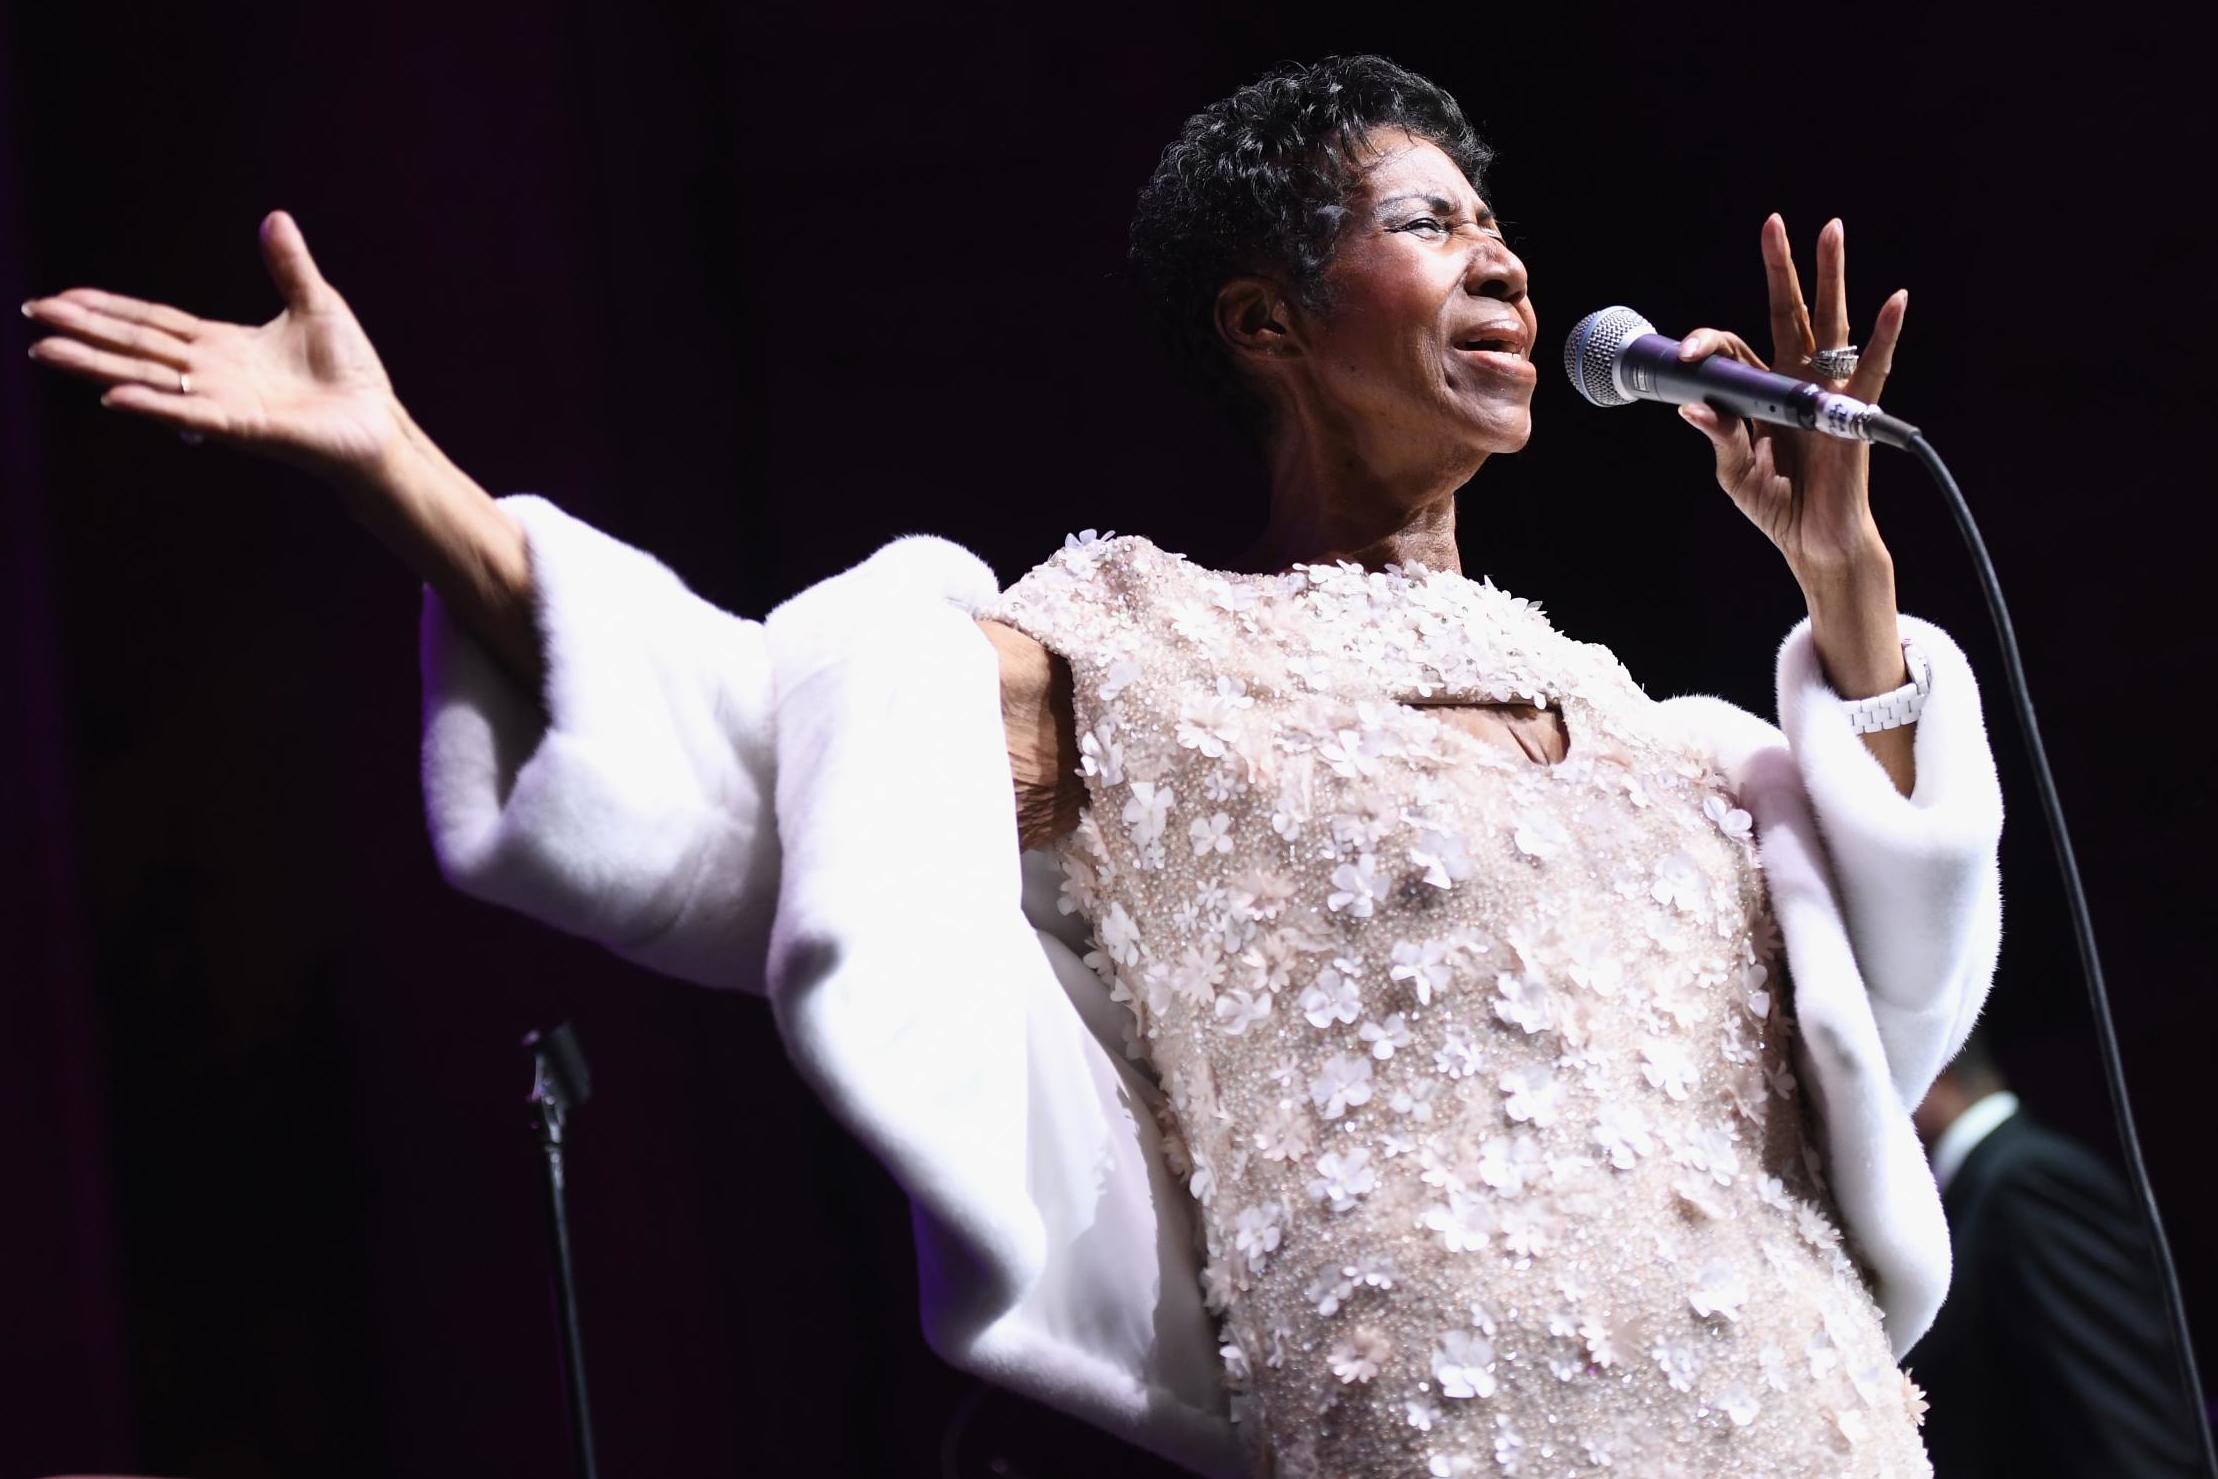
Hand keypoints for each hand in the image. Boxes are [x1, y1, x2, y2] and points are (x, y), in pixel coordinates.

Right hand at [25, 210, 404, 483]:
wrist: (380, 424)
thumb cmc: (351, 375)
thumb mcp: (317, 305)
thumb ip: (289, 266)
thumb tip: (275, 218)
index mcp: (223, 346)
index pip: (153, 322)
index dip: (108, 309)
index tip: (61, 298)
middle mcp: (213, 375)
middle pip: (137, 347)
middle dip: (84, 331)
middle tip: (31, 317)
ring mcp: (225, 402)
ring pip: (150, 379)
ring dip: (97, 366)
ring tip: (46, 353)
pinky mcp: (248, 428)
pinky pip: (194, 414)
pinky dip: (155, 406)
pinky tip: (115, 397)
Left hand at [1671, 214, 1908, 594]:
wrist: (1812, 539)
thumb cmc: (1777, 504)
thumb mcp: (1734, 473)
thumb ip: (1720, 439)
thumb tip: (1694, 410)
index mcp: (1761, 391)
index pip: (1732, 349)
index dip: (1708, 344)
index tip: (1684, 354)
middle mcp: (1795, 380)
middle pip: (1789, 312)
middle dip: (1783, 268)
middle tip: (1775, 224)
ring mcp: (1826, 390)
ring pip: (1829, 322)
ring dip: (1831, 277)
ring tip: (1830, 230)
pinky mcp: (1854, 411)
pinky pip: (1873, 367)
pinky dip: (1884, 334)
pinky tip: (1894, 300)